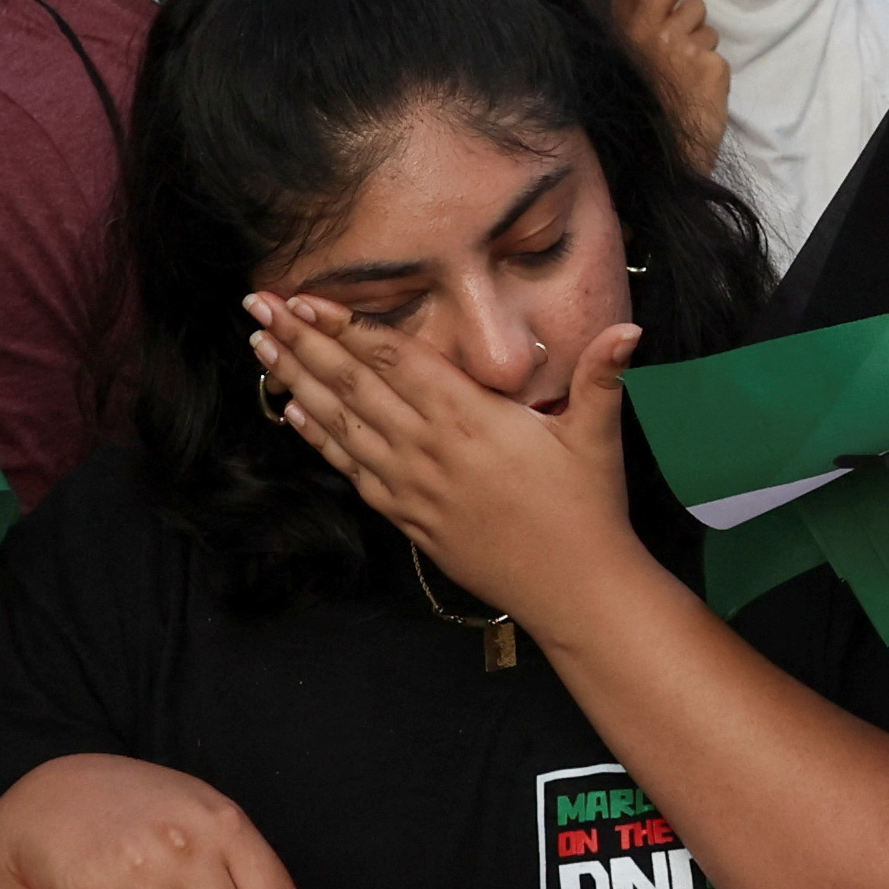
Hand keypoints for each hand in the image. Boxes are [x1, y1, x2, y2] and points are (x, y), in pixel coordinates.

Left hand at [249, 291, 640, 617]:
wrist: (572, 590)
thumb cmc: (587, 510)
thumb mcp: (597, 436)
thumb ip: (602, 375)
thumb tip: (629, 328)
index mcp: (470, 417)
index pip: (394, 359)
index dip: (345, 325)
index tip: (305, 297)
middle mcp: (430, 447)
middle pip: (352, 383)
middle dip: (302, 341)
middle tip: (259, 305)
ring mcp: (413, 485)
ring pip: (341, 423)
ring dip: (296, 382)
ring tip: (261, 348)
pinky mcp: (409, 517)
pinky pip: (352, 471)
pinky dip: (319, 439)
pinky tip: (293, 414)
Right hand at [628, 0, 729, 178]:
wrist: (661, 155)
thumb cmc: (639, 112)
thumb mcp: (625, 68)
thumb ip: (638, 40)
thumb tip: (655, 15)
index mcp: (634, 32)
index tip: (669, 14)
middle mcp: (661, 35)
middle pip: (694, 5)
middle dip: (692, 26)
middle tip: (680, 55)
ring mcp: (689, 50)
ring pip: (711, 32)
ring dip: (703, 50)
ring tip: (689, 78)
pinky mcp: (714, 68)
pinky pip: (719, 59)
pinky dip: (714, 75)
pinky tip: (701, 94)